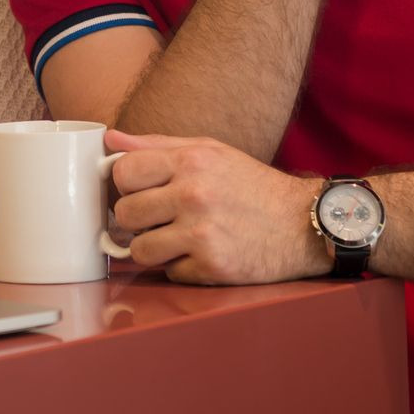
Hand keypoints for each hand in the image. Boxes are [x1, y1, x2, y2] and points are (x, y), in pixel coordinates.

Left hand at [104, 131, 328, 284]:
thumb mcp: (210, 152)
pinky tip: (202, 254)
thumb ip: (157, 145)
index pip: (124, 172)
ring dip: (154, 249)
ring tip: (177, 239)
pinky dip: (182, 268)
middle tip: (159, 219)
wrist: (305, 224)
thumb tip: (109, 139)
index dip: (126, 185)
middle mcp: (194, 195)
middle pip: (125, 213)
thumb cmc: (253, 186)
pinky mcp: (213, 266)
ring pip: (140, 249)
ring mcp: (203, 233)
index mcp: (191, 162)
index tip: (140, 192)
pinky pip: (170, 273)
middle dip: (136, 220)